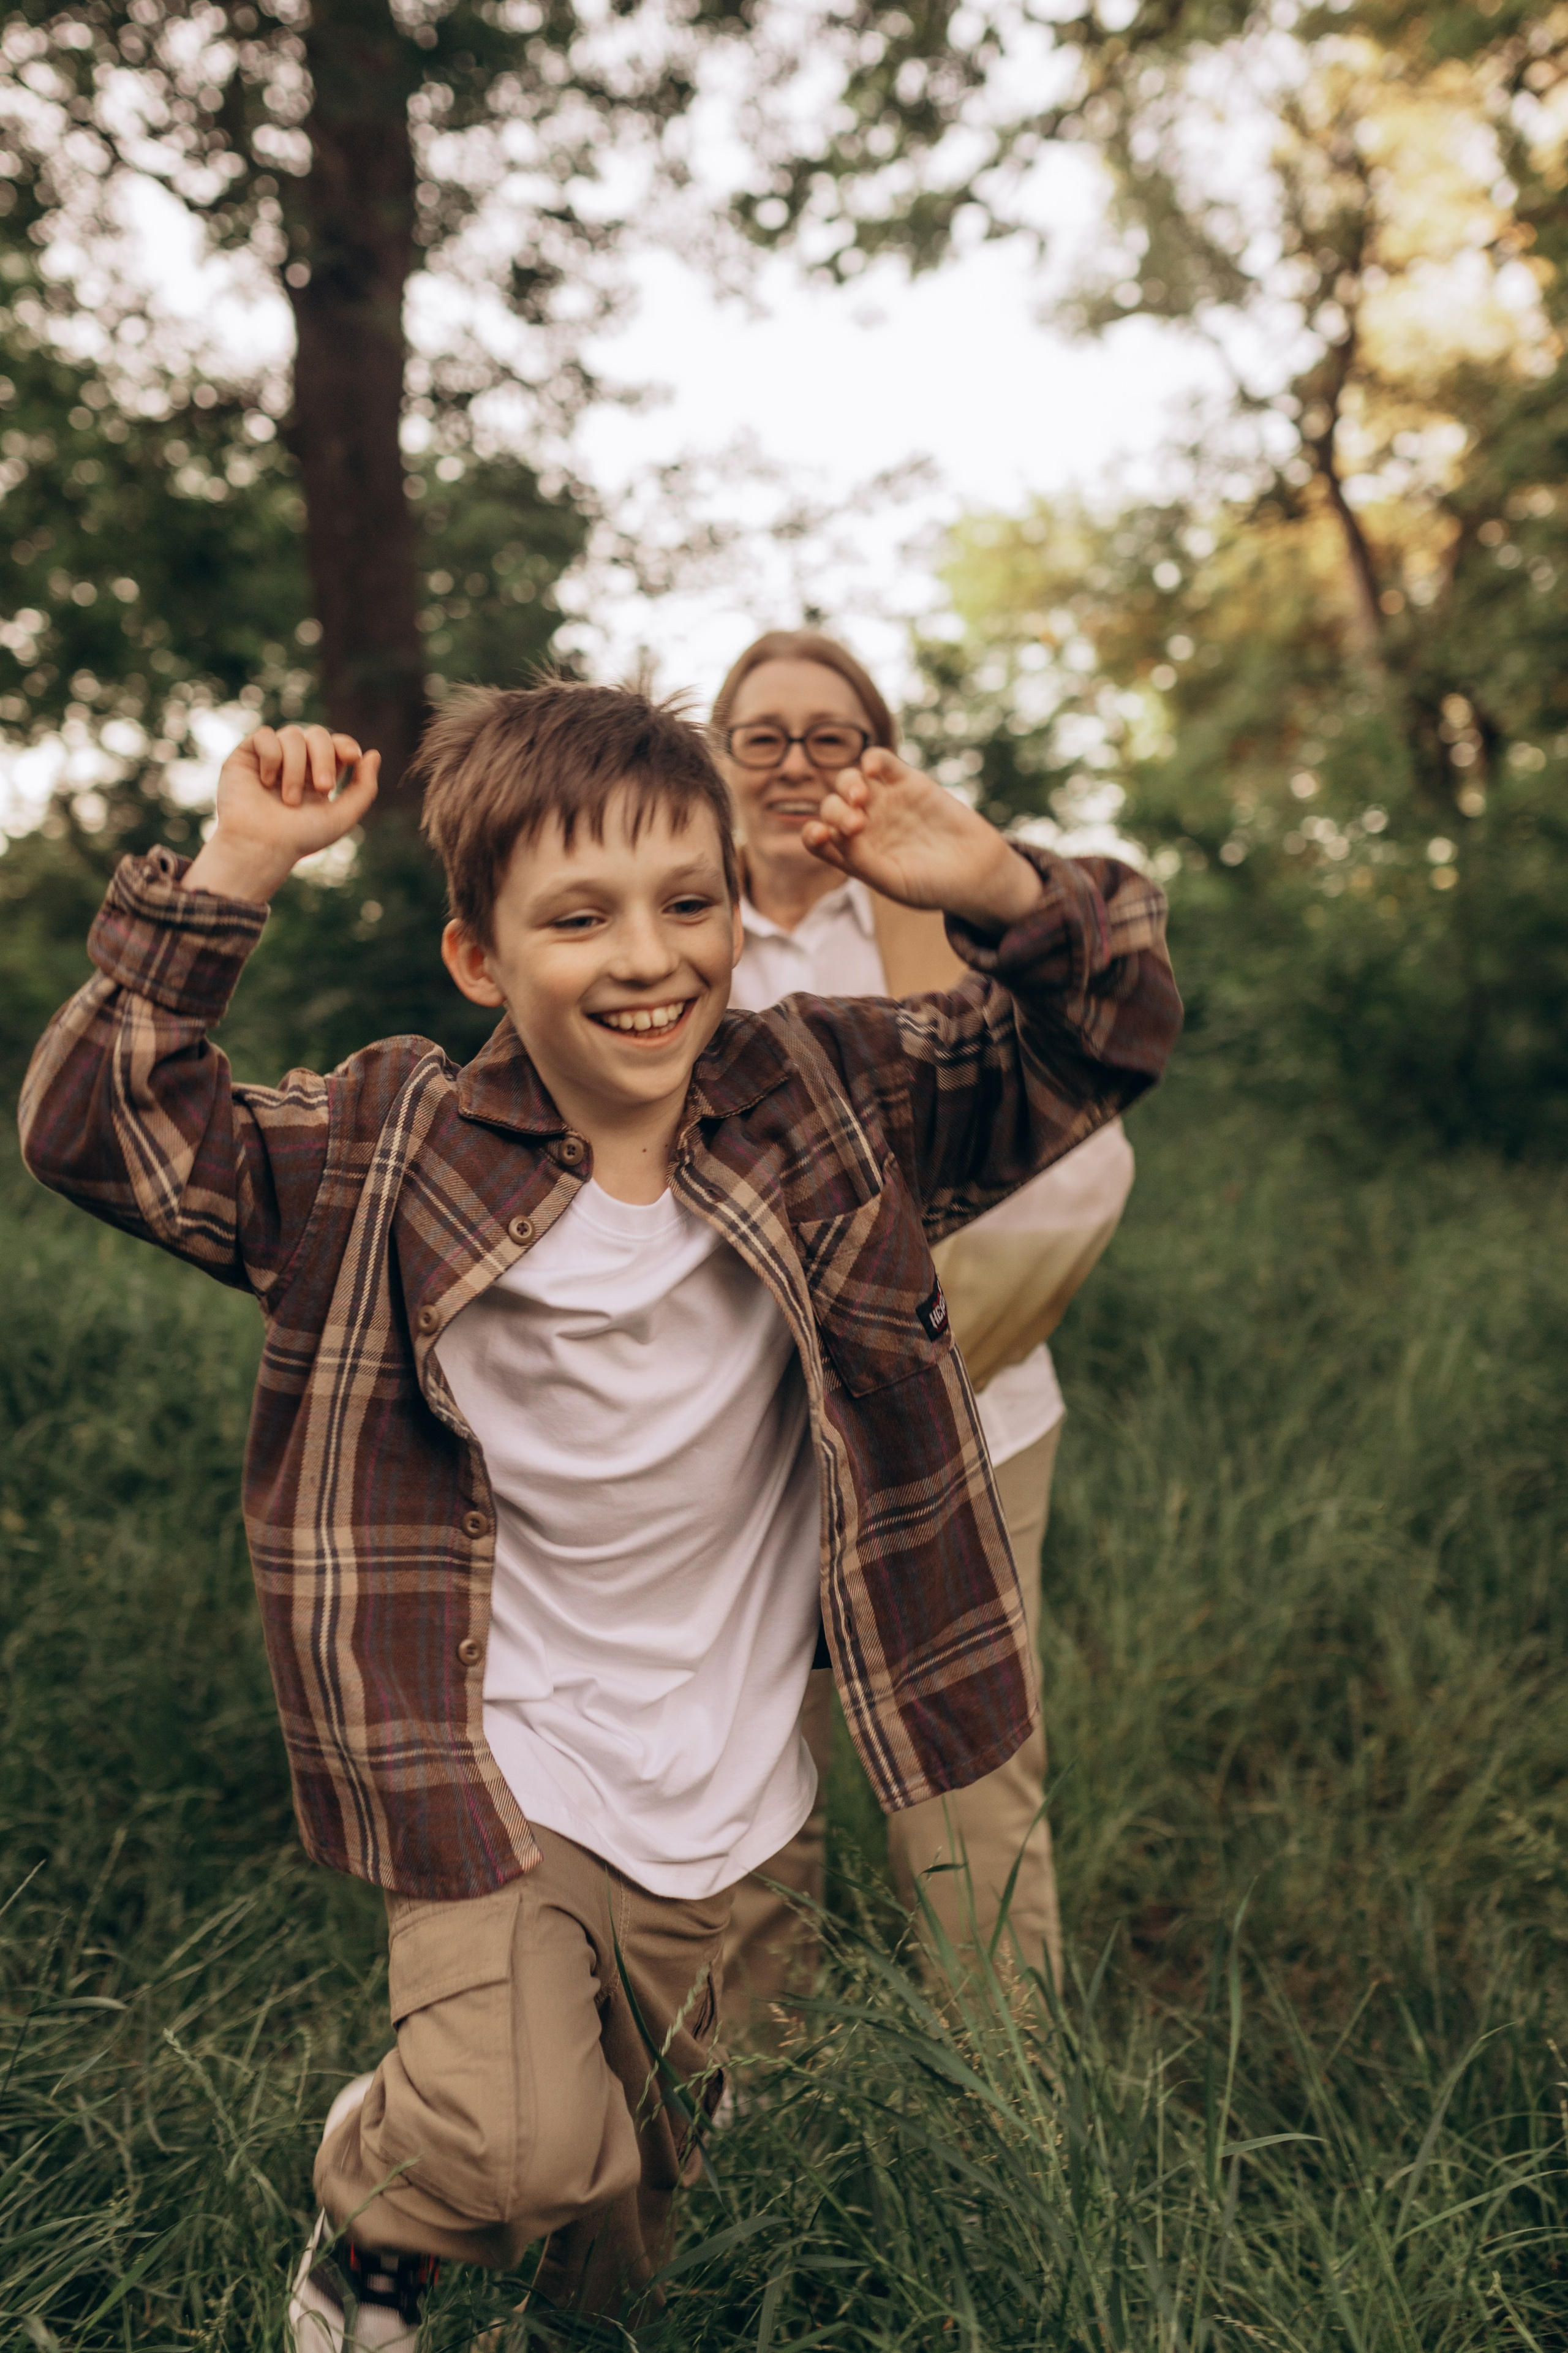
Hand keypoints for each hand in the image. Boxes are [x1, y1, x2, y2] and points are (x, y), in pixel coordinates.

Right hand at [180, 724, 379, 901]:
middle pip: (318, 735)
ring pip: (293, 735)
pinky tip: (266, 781)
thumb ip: (364, 788)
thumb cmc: (300, 838)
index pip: (336, 745)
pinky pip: (265, 736)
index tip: (352, 757)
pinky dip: (271, 756)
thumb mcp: (342, 816)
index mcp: (318, 775)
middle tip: (324, 787)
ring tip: (290, 799)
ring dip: (296, 767)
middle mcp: (295, 763)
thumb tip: (374, 753)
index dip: (346, 745)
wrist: (261, 847)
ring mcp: (271, 757)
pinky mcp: (247, 755)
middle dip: (325, 757)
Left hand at [801, 747, 1044, 931]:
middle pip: (832, 806)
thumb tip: (833, 831)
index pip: (818, 837)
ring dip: (847, 785)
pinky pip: (880, 761)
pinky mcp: (908, 782)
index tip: (824, 835)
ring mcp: (885, 802)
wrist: (977, 872)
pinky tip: (871, 770)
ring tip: (861, 798)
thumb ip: (860, 859)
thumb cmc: (933, 886)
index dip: (814, 833)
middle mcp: (865, 826)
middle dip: (836, 812)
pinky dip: (871, 760)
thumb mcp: (893, 880)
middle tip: (856, 824)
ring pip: (849, 780)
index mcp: (854, 853)